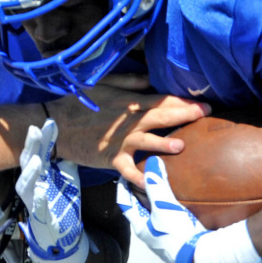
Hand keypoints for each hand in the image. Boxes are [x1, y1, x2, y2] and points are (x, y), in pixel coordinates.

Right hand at [15, 120, 87, 262]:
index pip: (39, 149)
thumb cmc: (61, 199)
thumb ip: (67, 158)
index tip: (51, 122)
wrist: (63, 230)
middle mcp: (31, 182)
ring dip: (31, 171)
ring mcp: (32, 198)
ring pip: (26, 182)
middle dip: (31, 146)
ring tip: (37, 159)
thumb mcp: (68, 175)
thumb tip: (74, 138)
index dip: (44, 137)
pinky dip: (38, 198)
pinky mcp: (38, 214)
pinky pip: (36, 205)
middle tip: (35, 130)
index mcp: (38, 171)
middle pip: (27, 160)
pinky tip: (41, 190)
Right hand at [53, 78, 209, 185]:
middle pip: (160, 118)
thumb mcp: (103, 84)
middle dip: (185, 115)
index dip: (183, 101)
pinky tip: (152, 183)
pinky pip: (127, 170)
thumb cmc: (80, 103)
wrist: (55, 124)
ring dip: (164, 144)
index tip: (204, 103)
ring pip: (146, 142)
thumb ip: (129, 81)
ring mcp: (120, 142)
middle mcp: (128, 122)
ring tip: (181, 146)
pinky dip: (138, 177)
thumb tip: (151, 78)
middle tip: (206, 115)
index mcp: (129, 103)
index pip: (161, 100)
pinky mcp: (111, 159)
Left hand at [116, 156, 208, 262]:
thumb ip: (157, 185)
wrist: (200, 257)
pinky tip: (178, 203)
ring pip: (154, 215)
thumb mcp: (164, 206)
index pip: (125, 203)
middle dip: (138, 194)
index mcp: (140, 226)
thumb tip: (152, 161)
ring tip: (160, 188)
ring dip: (154, 202)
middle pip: (138, 209)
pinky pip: (168, 220)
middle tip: (141, 177)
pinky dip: (168, 209)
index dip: (123, 187)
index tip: (124, 174)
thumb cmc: (177, 233)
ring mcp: (163, 237)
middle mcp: (149, 233)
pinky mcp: (177, 239)